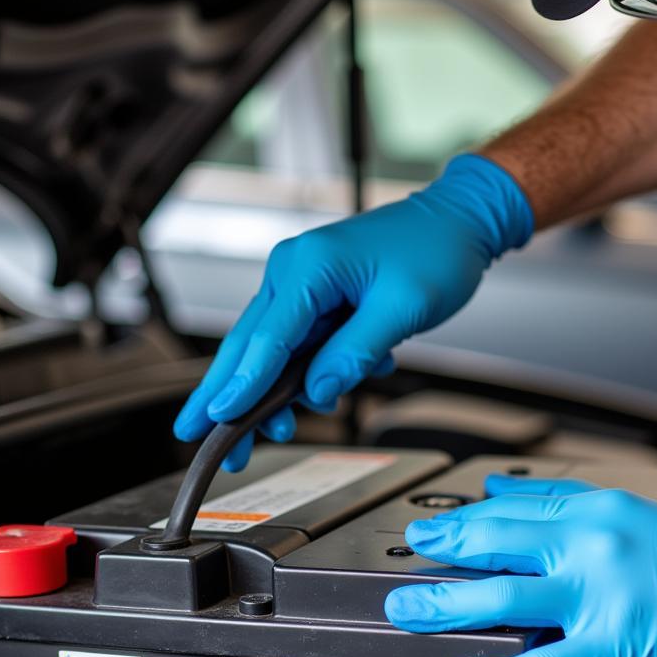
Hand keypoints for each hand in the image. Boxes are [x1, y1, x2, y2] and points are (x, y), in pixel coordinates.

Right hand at [173, 155, 531, 469]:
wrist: (458, 222)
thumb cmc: (435, 251)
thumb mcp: (401, 308)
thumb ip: (354, 353)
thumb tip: (317, 391)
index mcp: (308, 267)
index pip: (267, 338)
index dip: (244, 384)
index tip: (220, 419)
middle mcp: (293, 272)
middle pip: (248, 344)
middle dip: (225, 394)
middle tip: (197, 434)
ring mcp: (302, 284)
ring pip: (270, 349)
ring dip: (271, 393)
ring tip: (276, 432)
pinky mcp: (317, 298)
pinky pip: (299, 344)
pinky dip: (305, 374)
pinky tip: (327, 392)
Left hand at [385, 475, 656, 656]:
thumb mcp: (624, 511)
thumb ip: (555, 501)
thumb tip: (496, 490)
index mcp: (590, 510)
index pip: (508, 510)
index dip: (458, 522)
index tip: (425, 531)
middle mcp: (587, 544)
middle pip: (493, 544)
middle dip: (439, 553)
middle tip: (404, 564)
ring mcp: (596, 594)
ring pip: (503, 598)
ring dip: (445, 606)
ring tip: (407, 612)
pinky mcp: (611, 642)